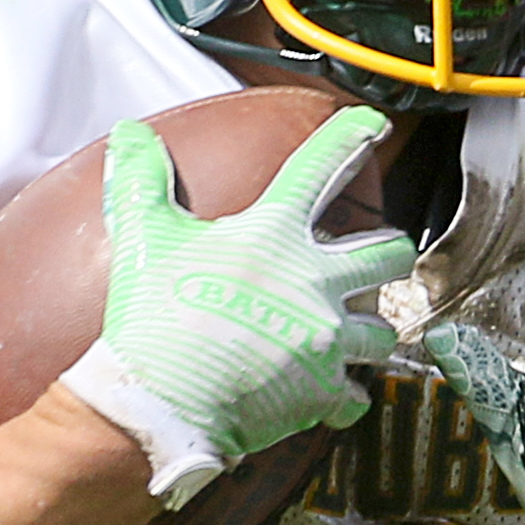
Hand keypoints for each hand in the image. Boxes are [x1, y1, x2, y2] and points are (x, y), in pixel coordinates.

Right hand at [57, 108, 414, 498]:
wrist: (161, 400)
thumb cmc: (153, 316)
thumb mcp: (142, 236)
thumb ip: (142, 181)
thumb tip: (132, 134)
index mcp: (274, 236)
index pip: (319, 170)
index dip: (349, 139)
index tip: (374, 124)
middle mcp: (316, 283)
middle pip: (389, 255)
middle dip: (392, 253)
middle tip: (383, 256)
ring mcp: (327, 338)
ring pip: (384, 331)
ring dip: (369, 333)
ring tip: (347, 336)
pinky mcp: (327, 390)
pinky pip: (358, 394)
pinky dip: (346, 396)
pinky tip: (329, 393)